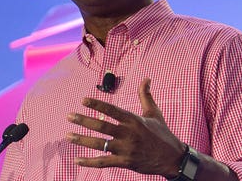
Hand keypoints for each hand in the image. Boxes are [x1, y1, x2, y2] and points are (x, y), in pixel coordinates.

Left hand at [66, 78, 185, 177]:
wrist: (173, 159)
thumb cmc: (163, 134)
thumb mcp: (155, 113)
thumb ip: (146, 95)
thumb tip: (146, 78)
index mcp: (134, 120)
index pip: (112, 110)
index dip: (97, 105)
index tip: (83, 100)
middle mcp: (128, 134)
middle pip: (102, 126)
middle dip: (83, 120)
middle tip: (69, 116)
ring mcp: (126, 149)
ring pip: (99, 144)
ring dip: (82, 140)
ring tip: (68, 135)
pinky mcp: (125, 162)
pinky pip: (104, 162)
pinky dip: (89, 162)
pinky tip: (77, 159)